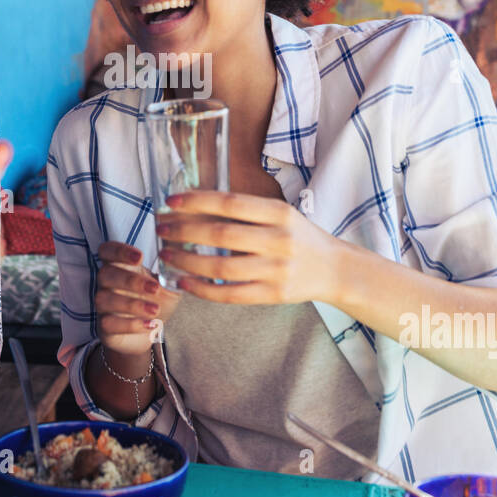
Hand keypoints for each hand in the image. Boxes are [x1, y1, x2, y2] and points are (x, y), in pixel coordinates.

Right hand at [95, 241, 179, 354]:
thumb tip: (182, 261)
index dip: (118, 251)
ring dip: (131, 304)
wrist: (152, 331)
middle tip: (155, 288)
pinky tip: (150, 324)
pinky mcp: (105, 327)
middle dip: (130, 280)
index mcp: (120, 266)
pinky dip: (130, 324)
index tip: (140, 257)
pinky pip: (108, 323)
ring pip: (104, 299)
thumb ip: (173, 273)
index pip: (107, 251)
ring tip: (155, 310)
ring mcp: (103, 305)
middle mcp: (107, 284)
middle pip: (105, 274)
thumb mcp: (169, 285)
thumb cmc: (157, 301)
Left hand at [155, 190, 340, 304]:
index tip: (171, 201)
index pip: (231, 203)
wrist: (335, 269)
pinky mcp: (273, 295)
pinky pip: (230, 295)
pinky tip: (184, 282)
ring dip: (187, 261)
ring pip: (221, 268)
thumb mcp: (282, 214)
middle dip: (184, 231)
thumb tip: (196, 205)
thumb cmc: (300, 236)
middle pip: (221, 235)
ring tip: (167, 254)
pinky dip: (202, 289)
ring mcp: (276, 270)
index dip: (197, 201)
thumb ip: (247, 211)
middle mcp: (279, 240)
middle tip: (161, 228)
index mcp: (280, 213)